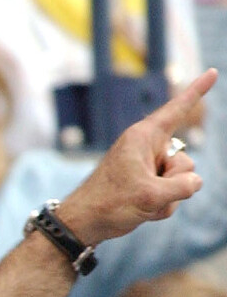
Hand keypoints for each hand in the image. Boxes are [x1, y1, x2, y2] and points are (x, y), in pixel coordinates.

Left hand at [56, 70, 213, 245]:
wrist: (83, 224)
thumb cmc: (109, 204)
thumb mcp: (150, 196)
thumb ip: (182, 187)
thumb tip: (194, 183)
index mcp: (143, 137)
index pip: (176, 110)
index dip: (197, 91)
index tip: (212, 71)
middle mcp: (147, 148)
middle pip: (185, 162)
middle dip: (174, 182)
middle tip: (145, 193)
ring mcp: (148, 167)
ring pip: (180, 182)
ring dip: (167, 200)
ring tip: (139, 204)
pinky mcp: (147, 184)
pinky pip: (170, 194)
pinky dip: (161, 207)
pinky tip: (141, 213)